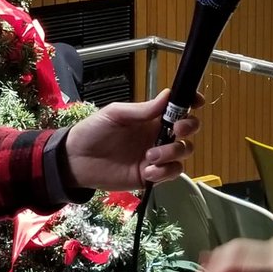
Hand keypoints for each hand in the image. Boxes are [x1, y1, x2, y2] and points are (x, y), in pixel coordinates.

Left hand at [62, 88, 201, 189]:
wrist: (76, 160)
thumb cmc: (93, 131)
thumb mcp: (115, 114)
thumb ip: (142, 109)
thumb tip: (167, 95)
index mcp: (150, 117)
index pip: (178, 108)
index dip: (191, 103)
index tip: (196, 102)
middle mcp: (157, 135)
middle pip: (188, 131)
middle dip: (188, 128)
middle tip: (176, 131)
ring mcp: (156, 156)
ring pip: (183, 153)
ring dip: (172, 153)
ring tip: (150, 156)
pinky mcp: (151, 175)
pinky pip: (171, 173)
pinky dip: (165, 172)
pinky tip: (148, 171)